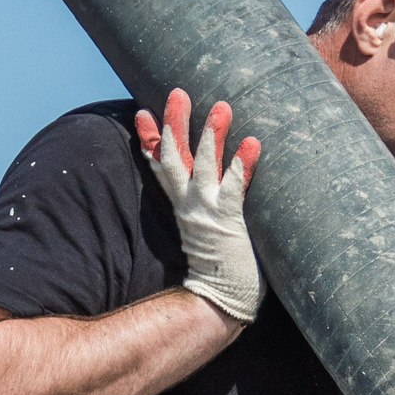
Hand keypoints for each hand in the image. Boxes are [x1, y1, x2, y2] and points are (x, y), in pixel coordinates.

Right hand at [133, 89, 262, 324]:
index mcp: (183, 205)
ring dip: (211, 135)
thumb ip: (203, 206)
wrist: (223, 301)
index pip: (161, 165)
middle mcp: (190, 205)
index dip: (150, 138)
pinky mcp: (226, 222)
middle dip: (174, 123)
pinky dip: (241, 165)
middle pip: (174, 156)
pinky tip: (253, 144)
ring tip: (222, 106)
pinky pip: (233, 189)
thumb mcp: (204, 230)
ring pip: (203, 165)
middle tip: (178, 92)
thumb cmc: (223, 266)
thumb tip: (207, 187)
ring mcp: (206, 212)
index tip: (141, 112)